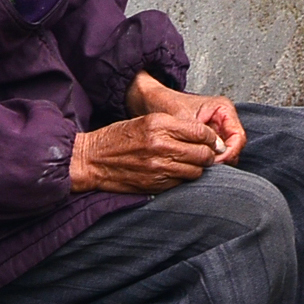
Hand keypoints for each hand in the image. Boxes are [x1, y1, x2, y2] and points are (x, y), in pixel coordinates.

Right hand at [69, 112, 219, 194]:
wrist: (92, 159)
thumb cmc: (119, 137)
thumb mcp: (147, 120)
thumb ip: (177, 126)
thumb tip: (206, 135)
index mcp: (160, 124)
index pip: (201, 132)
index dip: (211, 137)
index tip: (212, 140)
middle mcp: (161, 145)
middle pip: (203, 153)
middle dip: (208, 154)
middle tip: (204, 153)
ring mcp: (158, 167)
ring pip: (196, 171)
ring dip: (197, 168)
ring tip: (190, 163)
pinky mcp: (155, 184)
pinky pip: (182, 183)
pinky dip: (183, 178)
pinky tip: (176, 172)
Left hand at [123, 72, 244, 165]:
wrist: (151, 102)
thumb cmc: (166, 104)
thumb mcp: (182, 119)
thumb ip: (199, 135)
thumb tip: (215, 154)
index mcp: (223, 110)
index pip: (238, 137)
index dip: (229, 153)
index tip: (216, 162)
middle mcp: (223, 121)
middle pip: (234, 148)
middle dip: (222, 159)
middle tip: (206, 167)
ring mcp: (216, 131)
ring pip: (225, 154)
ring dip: (215, 162)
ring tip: (200, 166)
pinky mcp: (207, 141)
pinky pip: (214, 155)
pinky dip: (207, 162)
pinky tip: (196, 165)